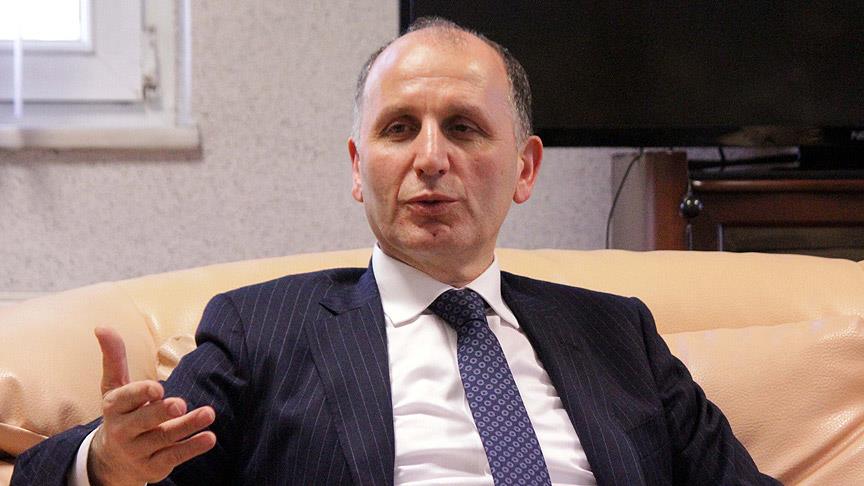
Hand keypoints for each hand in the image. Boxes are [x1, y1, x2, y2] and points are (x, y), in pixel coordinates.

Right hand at [87, 327, 216, 485]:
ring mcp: (137, 451)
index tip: (157, 388)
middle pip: (143, 421)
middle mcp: (122, 431)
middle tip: (180, 404)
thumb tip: (102, 326)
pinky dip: (191, 448)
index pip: (125, 399)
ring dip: (187, 426)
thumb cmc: (121, 413)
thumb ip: (114, 358)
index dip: (140, 394)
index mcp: (113, 408)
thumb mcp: (114, 387)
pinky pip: (173, 457)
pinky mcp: (153, 467)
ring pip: (163, 438)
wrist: (111, 460)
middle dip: (161, 413)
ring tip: (209, 414)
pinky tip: (209, 438)